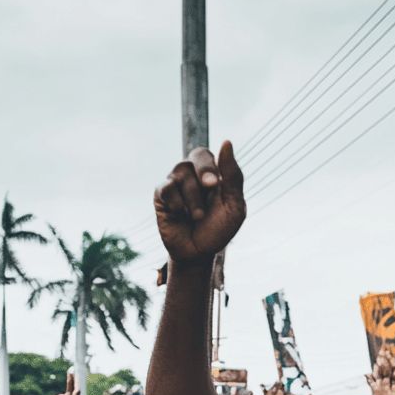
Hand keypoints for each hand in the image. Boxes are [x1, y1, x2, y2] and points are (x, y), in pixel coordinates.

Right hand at [154, 142, 245, 264]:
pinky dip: (177, 203)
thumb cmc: (218, 230)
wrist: (198, 253)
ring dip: (194, 197)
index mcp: (212, 174)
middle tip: (210, 187)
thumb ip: (233, 177)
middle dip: (205, 170)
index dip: (211, 165)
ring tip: (197, 216)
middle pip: (196, 154)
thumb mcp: (233, 206)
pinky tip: (180, 214)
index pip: (209, 155)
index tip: (215, 184)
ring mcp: (176, 182)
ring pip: (182, 172)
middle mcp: (193, 174)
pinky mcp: (161, 195)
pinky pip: (167, 188)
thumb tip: (226, 142)